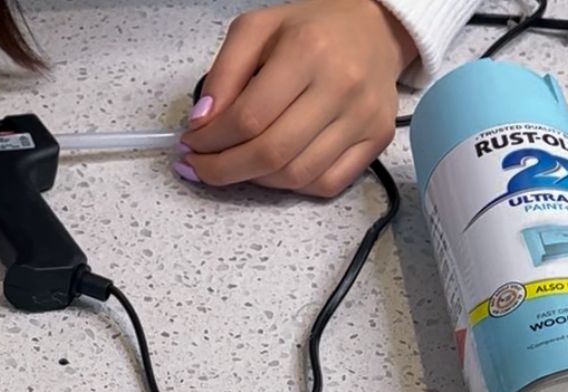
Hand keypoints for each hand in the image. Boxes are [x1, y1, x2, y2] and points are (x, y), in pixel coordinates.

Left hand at [178, 0, 416, 196]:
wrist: (374, 29)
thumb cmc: (310, 31)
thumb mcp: (257, 31)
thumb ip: (222, 74)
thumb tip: (201, 124)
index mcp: (307, 50)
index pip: (247, 117)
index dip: (210, 141)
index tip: (190, 145)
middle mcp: (340, 85)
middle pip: (270, 153)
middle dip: (223, 169)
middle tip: (201, 167)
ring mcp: (363, 116)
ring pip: (295, 175)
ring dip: (255, 180)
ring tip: (238, 163)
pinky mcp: (376, 139)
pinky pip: (325, 183)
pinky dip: (292, 185)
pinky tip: (275, 168)